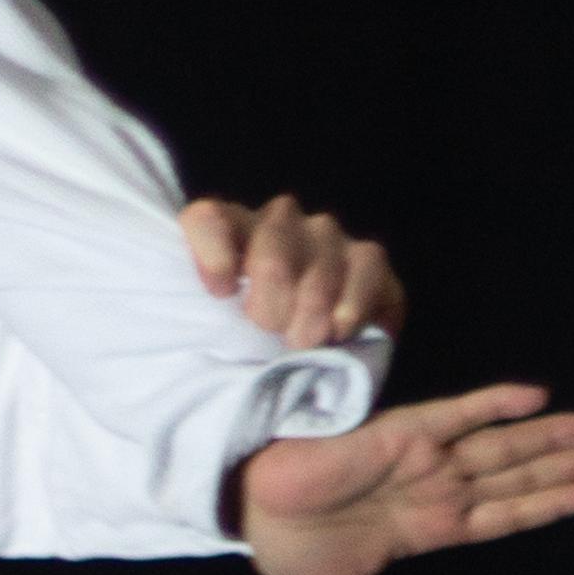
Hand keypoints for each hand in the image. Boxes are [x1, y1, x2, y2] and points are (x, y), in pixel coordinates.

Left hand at [182, 187, 403, 349]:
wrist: (318, 355)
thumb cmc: (250, 339)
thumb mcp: (215, 331)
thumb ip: (209, 315)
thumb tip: (216, 320)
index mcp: (228, 232)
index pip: (206, 219)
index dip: (212, 256)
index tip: (223, 294)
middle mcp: (277, 221)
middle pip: (270, 259)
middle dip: (270, 311)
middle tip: (271, 334)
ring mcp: (323, 233)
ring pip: (317, 273)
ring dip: (309, 319)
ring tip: (303, 342)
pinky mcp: (367, 255)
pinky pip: (365, 268)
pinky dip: (351, 306)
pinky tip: (340, 329)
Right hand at [234, 383, 573, 574]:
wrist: (250, 512)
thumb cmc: (292, 549)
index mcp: (431, 525)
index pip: (509, 512)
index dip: (553, 500)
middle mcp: (437, 488)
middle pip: (518, 472)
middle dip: (570, 462)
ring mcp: (422, 458)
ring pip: (500, 444)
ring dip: (550, 436)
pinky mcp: (399, 432)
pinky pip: (456, 414)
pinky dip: (493, 405)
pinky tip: (535, 399)